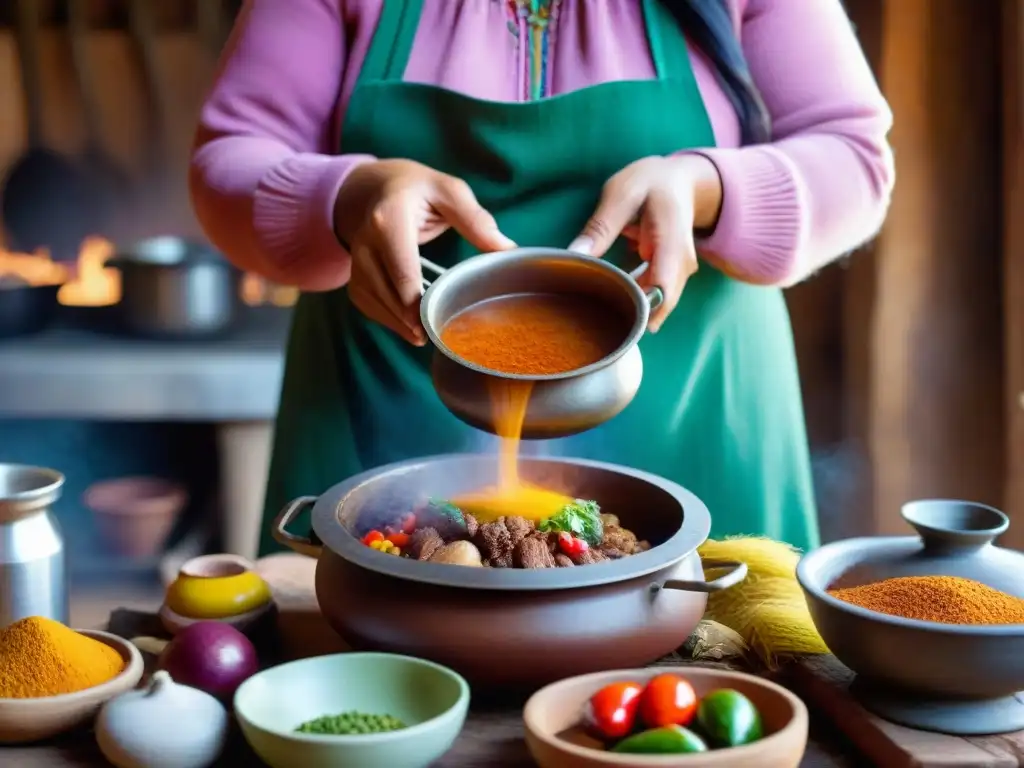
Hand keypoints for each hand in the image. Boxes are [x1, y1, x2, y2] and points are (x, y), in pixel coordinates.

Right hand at [334, 159, 515, 344]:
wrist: (375, 188)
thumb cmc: (417, 190)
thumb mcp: (449, 191)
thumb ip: (475, 219)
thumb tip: (506, 249)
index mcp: (389, 218)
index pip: (401, 269)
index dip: (416, 301)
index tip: (434, 322)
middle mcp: (365, 240)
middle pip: (385, 290)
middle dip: (408, 318)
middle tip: (434, 335)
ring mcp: (356, 258)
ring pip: (372, 300)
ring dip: (396, 323)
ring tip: (422, 337)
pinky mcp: (355, 273)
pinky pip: (365, 302)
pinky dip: (385, 318)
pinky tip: (407, 328)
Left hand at [569, 154, 722, 331]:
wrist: (681, 181)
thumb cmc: (651, 183)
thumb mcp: (621, 194)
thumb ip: (601, 225)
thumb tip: (575, 255)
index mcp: (672, 242)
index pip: (662, 288)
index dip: (638, 308)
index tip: (608, 313)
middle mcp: (682, 264)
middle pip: (659, 303)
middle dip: (628, 312)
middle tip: (591, 314)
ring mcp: (680, 273)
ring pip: (656, 304)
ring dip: (629, 306)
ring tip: (597, 302)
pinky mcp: (672, 277)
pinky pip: (653, 296)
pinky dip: (633, 297)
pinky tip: (611, 292)